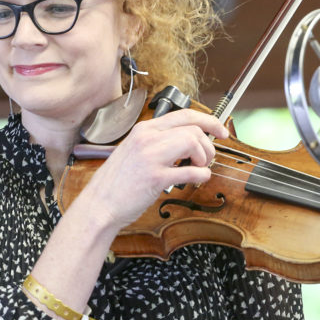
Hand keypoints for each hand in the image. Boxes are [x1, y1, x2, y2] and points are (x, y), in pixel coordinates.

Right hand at [77, 109, 228, 229]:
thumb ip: (158, 142)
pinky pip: (190, 172)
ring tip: (199, 168)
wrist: (99, 204)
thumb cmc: (117, 182)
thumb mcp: (134, 151)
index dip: (209, 121)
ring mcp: (151, 157)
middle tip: (207, 159)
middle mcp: (147, 138)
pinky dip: (201, 176)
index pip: (184, 114)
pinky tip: (196, 180)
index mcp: (144, 130)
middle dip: (208, 145)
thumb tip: (190, 140)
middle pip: (193, 128)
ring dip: (204, 158)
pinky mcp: (155, 178)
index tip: (220, 131)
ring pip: (193, 142)